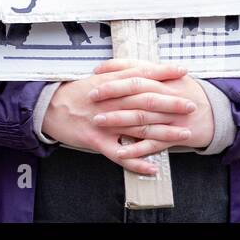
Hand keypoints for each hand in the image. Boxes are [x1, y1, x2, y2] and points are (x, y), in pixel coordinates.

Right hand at [40, 60, 208, 174]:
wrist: (48, 108)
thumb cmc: (75, 94)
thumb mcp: (96, 80)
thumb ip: (118, 76)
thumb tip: (143, 72)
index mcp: (110, 83)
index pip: (141, 75)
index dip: (163, 73)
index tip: (183, 72)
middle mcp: (109, 101)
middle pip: (145, 101)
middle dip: (171, 103)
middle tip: (192, 105)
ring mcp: (103, 121)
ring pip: (137, 126)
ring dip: (163, 132)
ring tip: (183, 135)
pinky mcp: (95, 140)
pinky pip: (118, 153)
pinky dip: (136, 161)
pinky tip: (152, 167)